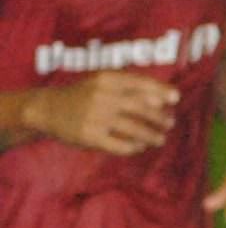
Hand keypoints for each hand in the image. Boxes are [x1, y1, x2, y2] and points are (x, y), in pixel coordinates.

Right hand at [23, 73, 178, 155]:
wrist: (47, 108)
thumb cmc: (84, 94)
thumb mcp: (103, 81)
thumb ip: (130, 86)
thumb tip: (163, 98)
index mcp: (108, 79)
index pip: (141, 83)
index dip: (161, 90)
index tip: (176, 98)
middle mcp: (103, 96)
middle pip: (141, 107)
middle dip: (159, 117)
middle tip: (170, 123)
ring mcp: (96, 117)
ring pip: (133, 128)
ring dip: (151, 135)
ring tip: (160, 139)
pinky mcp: (89, 137)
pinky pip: (118, 144)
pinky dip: (133, 147)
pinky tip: (139, 147)